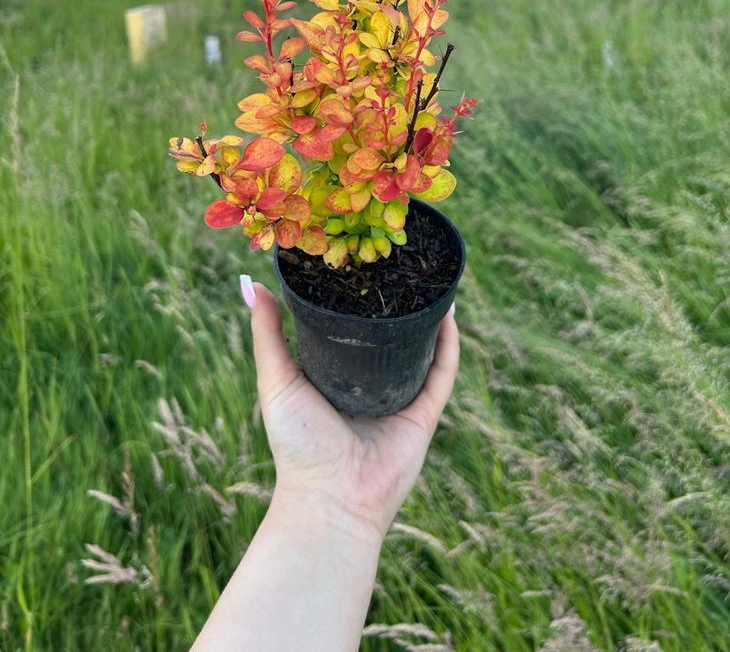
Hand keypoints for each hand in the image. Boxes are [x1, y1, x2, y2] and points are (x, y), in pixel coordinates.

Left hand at [241, 277, 459, 541]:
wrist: (330, 498)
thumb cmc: (296, 443)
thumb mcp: (277, 379)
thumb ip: (268, 334)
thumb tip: (251, 284)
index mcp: (335, 378)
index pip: (349, 329)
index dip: (355, 298)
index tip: (358, 261)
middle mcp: (369, 386)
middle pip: (388, 336)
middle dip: (396, 303)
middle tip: (400, 263)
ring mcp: (398, 398)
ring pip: (421, 349)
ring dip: (428, 316)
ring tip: (430, 279)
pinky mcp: (424, 413)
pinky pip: (442, 371)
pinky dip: (449, 342)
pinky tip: (449, 310)